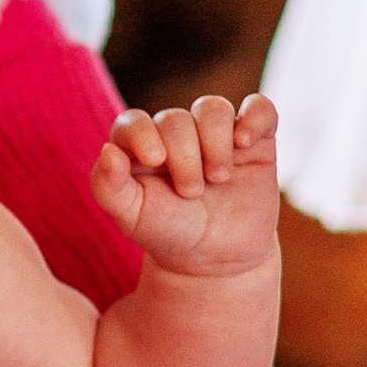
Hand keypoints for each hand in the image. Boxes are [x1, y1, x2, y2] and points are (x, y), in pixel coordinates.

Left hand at [89, 92, 278, 276]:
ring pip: (213, 108)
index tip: (155, 160)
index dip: (142, 134)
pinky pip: (259, 108)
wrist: (217, 258)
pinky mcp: (254, 140)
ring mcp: (216, 134)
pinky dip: (254, 117)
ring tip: (219, 177)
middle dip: (184, 156)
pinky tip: (244, 142)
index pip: (134, 122)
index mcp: (140, 147)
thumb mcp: (133, 218)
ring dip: (215, 141)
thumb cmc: (169, 234)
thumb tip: (107, 150)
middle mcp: (177, 134)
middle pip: (176, 119)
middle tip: (191, 193)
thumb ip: (109, 187)